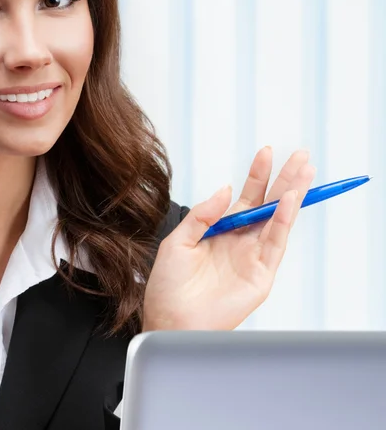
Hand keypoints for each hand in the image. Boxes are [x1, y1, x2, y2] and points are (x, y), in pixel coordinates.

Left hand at [142, 147, 315, 331]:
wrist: (170, 320)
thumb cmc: (168, 286)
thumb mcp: (178, 241)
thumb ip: (203, 215)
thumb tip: (226, 189)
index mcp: (221, 230)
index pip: (245, 197)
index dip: (257, 175)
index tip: (266, 152)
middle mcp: (240, 241)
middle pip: (268, 204)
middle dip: (285, 179)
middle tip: (300, 156)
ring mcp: (252, 257)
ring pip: (278, 220)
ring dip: (292, 195)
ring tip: (304, 172)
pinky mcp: (260, 275)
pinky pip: (275, 243)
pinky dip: (283, 221)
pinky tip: (288, 201)